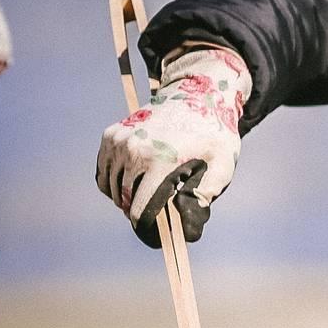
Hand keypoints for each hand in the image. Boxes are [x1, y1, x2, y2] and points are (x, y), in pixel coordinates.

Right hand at [96, 46, 249, 247]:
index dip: (149, 227)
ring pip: (112, 189)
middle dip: (139, 213)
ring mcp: (119, 141)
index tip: (159, 233)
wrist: (198, 94)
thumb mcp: (223, 165)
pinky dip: (114, 183)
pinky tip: (133, 182)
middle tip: (158, 212)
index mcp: (161, 160)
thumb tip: (188, 226)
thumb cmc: (213, 134)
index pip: (141, 210)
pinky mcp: (110, 136)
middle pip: (125, 202)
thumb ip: (206, 195)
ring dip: (126, 198)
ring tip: (148, 194)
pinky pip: (104, 173)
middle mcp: (134, 150)